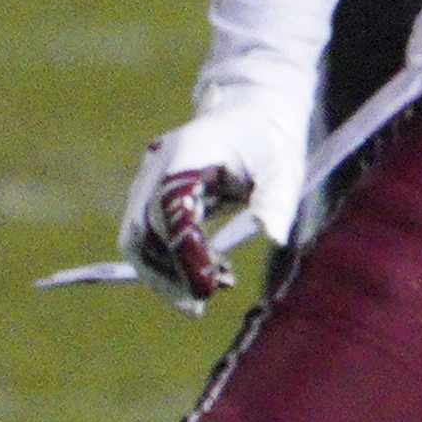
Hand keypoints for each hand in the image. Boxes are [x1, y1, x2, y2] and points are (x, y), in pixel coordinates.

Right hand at [113, 87, 315, 313]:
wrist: (250, 117)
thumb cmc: (269, 141)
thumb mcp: (283, 167)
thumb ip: (277, 199)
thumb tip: (273, 237)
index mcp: (187, 152)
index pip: (171, 206)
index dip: (184, 249)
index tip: (207, 286)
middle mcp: (157, 167)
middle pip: (142, 229)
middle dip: (166, 272)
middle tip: (200, 304)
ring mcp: (148, 181)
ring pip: (138, 238)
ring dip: (166, 272)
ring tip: (213, 288)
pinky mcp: (151, 196)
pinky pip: (149, 236)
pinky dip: (169, 261)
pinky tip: (209, 274)